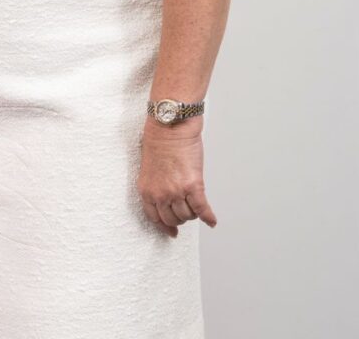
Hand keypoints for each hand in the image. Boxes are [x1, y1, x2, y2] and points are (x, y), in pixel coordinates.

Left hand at [137, 117, 216, 237]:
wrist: (170, 126)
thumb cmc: (159, 140)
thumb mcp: (149, 168)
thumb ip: (156, 185)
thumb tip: (166, 199)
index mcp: (146, 189)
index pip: (154, 217)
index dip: (164, 226)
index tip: (170, 232)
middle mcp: (160, 194)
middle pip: (172, 219)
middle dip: (180, 217)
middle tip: (185, 211)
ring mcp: (176, 191)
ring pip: (188, 216)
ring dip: (193, 213)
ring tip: (196, 204)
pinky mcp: (193, 186)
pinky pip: (202, 209)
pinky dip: (208, 217)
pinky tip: (212, 221)